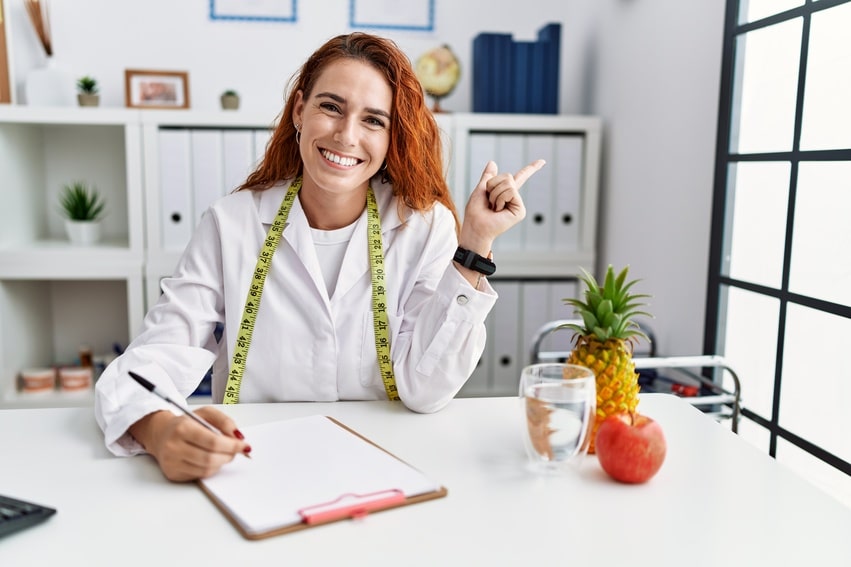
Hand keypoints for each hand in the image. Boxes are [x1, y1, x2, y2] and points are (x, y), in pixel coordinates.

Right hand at [129, 407, 250, 481]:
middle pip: (210, 458)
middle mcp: (174, 446)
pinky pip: (199, 475)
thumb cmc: (185, 424)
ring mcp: (172, 462)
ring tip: (225, 454)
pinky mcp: (172, 474)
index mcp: (182, 428)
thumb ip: (224, 421)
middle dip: (229, 455)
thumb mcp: (205, 413)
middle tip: (236, 451)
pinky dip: (211, 469)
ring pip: (206, 469)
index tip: (243, 445)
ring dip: (221, 462)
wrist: (160, 434)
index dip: (232, 445)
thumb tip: (238, 436)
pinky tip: (212, 460)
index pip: (213, 442)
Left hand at [459, 159, 545, 254]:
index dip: (530, 169)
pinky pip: (510, 192)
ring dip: (495, 193)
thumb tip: (492, 162)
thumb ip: (488, 177)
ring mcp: (517, 204)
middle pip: (507, 176)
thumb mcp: (481, 189)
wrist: (475, 226)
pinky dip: (500, 198)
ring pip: (508, 183)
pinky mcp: (520, 210)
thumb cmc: (475, 212)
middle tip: (489, 201)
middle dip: (493, 185)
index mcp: (505, 192)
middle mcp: (513, 197)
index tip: (542, 161)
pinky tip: (498, 210)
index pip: (520, 178)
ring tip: (493, 207)